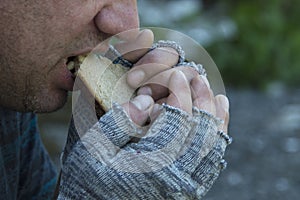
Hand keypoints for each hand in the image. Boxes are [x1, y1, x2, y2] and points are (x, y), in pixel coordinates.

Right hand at [59, 31, 230, 198]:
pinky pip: (212, 161)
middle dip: (202, 99)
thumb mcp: (95, 148)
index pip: (177, 118)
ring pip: (213, 146)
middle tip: (199, 78)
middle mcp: (176, 175)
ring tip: (216, 96)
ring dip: (216, 117)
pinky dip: (219, 138)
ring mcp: (186, 184)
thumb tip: (145, 100)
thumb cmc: (91, 178)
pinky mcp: (188, 188)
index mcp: (153, 162)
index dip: (180, 92)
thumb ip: (119, 122)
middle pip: (202, 129)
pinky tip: (219, 123)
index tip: (176, 75)